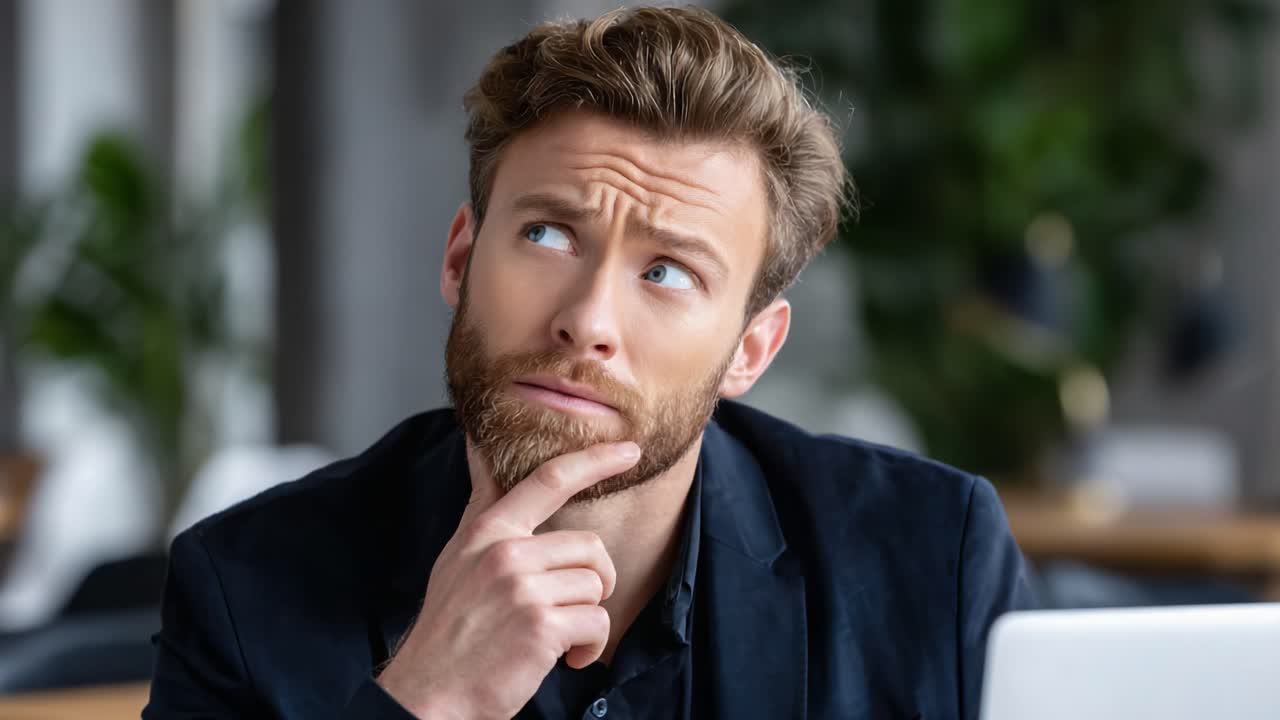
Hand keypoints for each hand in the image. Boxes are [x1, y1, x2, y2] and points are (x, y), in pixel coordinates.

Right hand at [375, 440, 640, 719]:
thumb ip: (481, 508)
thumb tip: (479, 450)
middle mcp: (505, 552)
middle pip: (590, 546)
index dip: (595, 460)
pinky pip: (597, 622)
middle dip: (592, 582)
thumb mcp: (456, 557)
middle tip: (568, 611)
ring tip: (556, 639)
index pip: (549, 480)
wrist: (428, 694)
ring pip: (596, 586)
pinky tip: (564, 659)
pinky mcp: (540, 625)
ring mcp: (522, 587)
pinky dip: (590, 648)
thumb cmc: (448, 631)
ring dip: (587, 619)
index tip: (629, 451)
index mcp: (488, 531)